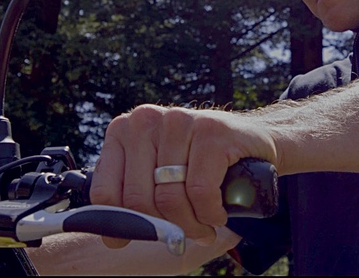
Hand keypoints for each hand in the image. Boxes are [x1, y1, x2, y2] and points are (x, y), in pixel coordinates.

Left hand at [88, 104, 276, 244]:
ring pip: (169, 198)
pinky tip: (218, 213)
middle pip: (138, 199)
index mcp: (123, 131)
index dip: (123, 225)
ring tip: (204, 226)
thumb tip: (112, 238)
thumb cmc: (198, 163)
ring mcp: (179, 121)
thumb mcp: (157, 173)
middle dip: (162, 228)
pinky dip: (210, 213)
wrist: (252, 139)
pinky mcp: (211, 130)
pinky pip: (200, 191)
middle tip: (183, 235)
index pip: (105, 192)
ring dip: (191, 225)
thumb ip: (131, 197)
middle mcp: (145, 120)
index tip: (140, 237)